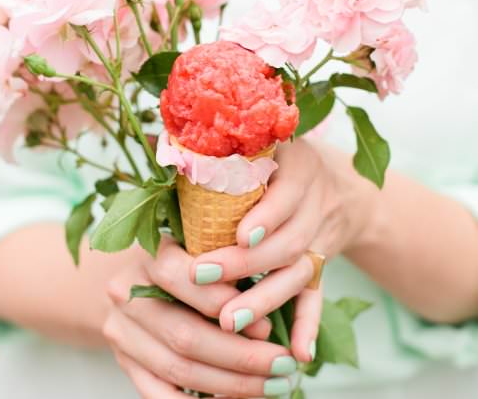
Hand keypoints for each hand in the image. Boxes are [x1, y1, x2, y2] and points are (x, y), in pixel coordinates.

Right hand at [104, 237, 299, 397]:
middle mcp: (128, 296)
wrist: (123, 275)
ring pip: (178, 369)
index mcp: (150, 258)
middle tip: (282, 365)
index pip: (183, 278)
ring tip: (270, 385)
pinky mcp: (124, 361)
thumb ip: (224, 272)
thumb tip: (262, 325)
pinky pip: (158, 395)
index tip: (267, 325)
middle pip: (185, 336)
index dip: (226, 304)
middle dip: (241, 357)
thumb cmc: (176, 260)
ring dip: (229, 385)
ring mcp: (122, 332)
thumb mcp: (196, 249)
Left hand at [188, 139, 373, 360]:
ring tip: (231, 322)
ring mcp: (321, 236)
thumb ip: (221, 148)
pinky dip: (310, 323)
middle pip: (289, 240)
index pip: (287, 193)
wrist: (335, 182)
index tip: (238, 236)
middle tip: (204, 278)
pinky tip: (300, 353)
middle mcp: (315, 203)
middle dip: (247, 264)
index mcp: (300, 166)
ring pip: (300, 271)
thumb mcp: (263, 143)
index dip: (266, 216)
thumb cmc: (282, 159)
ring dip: (268, 299)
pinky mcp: (324, 262)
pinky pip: (319, 294)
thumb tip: (162, 146)